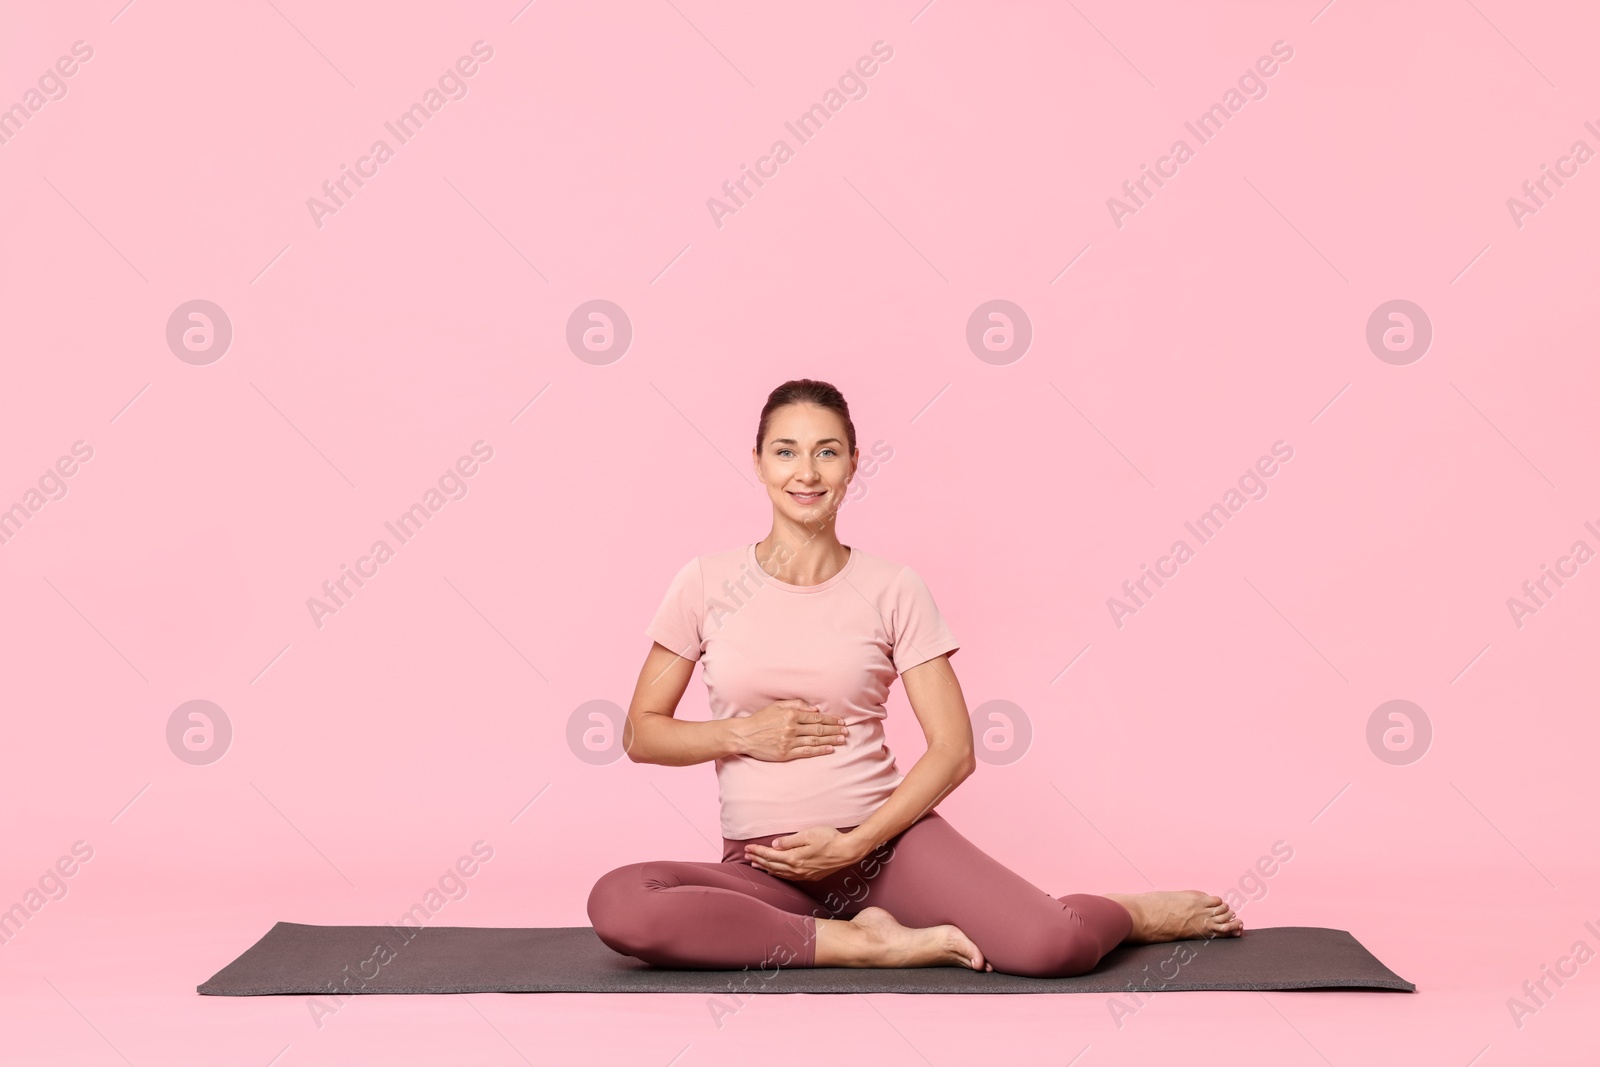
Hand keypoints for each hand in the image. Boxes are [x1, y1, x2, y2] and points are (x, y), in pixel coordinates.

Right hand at [733, 699, 847, 761]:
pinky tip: (830, 749)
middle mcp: (792, 727)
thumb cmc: (760, 719)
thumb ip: (796, 705)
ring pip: (815, 741)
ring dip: (831, 740)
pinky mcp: (785, 753)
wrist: (744, 735)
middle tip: (846, 731)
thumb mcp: (777, 706)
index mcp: (791, 714)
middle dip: (834, 729)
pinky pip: (807, 752)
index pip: (816, 717)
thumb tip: (815, 709)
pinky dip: (820, 750)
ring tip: (842, 739)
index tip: (841, 721)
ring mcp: (789, 741)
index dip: (830, 719)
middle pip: (819, 729)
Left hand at [745, 826, 862, 881]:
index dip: (758, 851)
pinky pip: (788, 877)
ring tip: (756, 865)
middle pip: (772, 865)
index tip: (748, 848)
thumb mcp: (808, 834)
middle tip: (747, 856)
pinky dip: (778, 873)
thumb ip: (789, 841)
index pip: (770, 855)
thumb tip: (774, 845)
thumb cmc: (829, 839)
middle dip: (758, 860)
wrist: (847, 852)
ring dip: (766, 868)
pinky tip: (775, 871)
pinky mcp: (810, 876)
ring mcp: (803, 874)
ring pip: (779, 873)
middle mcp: (796, 869)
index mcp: (794, 858)